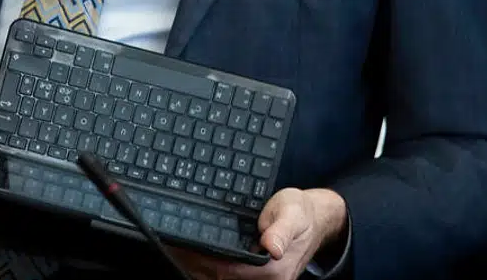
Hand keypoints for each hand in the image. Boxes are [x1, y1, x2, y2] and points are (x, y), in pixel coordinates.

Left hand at [173, 188, 347, 279]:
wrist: (315, 221)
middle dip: (193, 263)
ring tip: (176, 250)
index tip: (181, 246)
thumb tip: (272, 246)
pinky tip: (193, 257)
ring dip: (197, 267)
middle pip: (218, 278)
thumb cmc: (302, 214)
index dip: (202, 259)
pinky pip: (224, 277)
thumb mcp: (294, 213)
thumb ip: (282, 230)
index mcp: (272, 271)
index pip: (227, 270)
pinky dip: (206, 268)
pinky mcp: (252, 279)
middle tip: (170, 245)